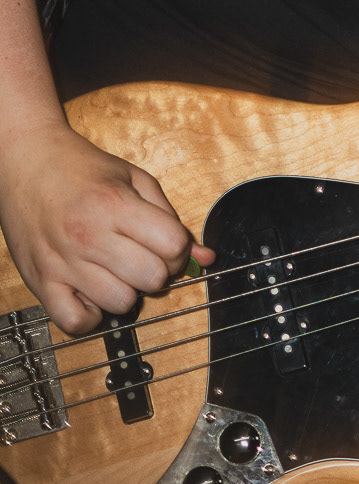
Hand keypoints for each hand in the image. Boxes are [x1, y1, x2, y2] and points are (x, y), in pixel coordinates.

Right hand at [0, 117, 211, 334]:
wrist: (28, 161)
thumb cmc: (82, 168)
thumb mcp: (135, 179)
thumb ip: (171, 217)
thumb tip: (205, 257)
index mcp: (115, 205)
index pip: (172, 245)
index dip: (178, 247)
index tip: (166, 241)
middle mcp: (89, 236)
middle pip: (152, 278)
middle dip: (157, 269)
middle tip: (143, 255)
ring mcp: (63, 263)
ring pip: (121, 303)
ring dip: (127, 291)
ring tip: (115, 270)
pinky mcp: (41, 282)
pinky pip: (76, 322)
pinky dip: (90, 315)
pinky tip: (92, 292)